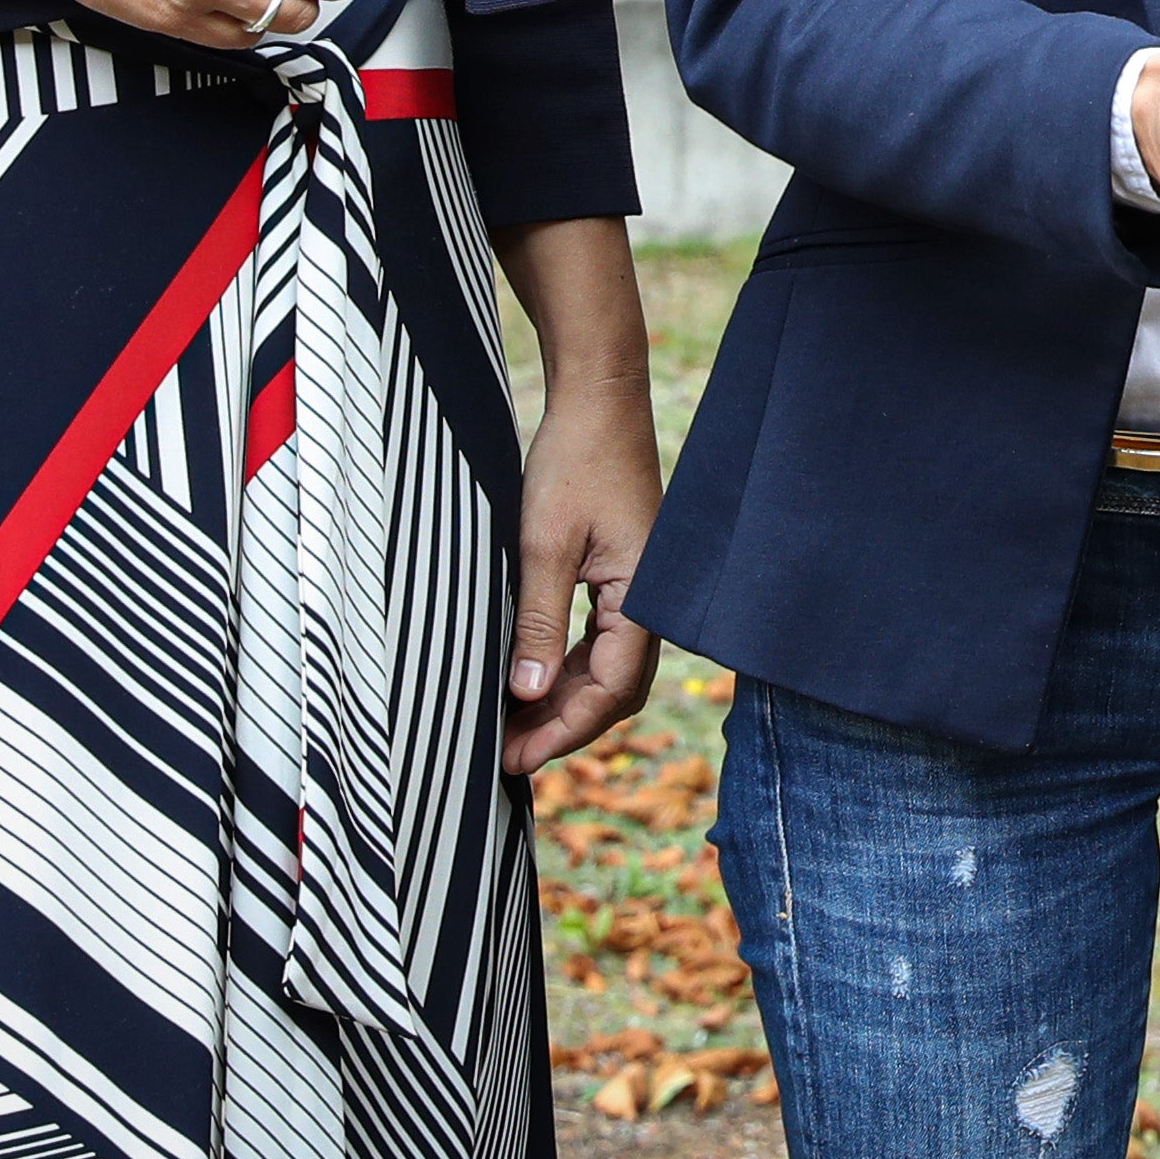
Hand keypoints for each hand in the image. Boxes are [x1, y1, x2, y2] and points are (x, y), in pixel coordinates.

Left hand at [501, 370, 663, 774]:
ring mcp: (642, 589)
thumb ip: (538, 621)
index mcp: (644, 597)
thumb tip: (526, 695)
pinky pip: (602, 640)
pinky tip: (531, 679)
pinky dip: (568, 667)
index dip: (562, 731)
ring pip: (607, 669)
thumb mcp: (544, 544)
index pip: (610, 691)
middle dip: (563, 726)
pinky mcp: (626, 575)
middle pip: (615, 690)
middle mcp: (653, 601)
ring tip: (511, 725)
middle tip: (506, 754)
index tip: (514, 758)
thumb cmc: (574, 462)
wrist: (599, 401)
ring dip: (563, 700)